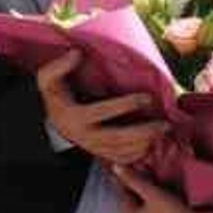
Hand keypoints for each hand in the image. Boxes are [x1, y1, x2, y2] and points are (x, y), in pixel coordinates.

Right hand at [36, 49, 167, 164]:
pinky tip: (151, 144)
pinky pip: (120, 159)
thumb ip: (59, 66)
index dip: (126, 105)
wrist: (52, 120)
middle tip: (165, 124)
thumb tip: (76, 53)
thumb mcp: (47, 78)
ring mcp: (92, 148)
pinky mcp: (99, 154)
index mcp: (75, 117)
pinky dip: (137, 154)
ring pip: (122, 151)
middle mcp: (85, 136)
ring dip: (145, 143)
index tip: (148, 97)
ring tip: (163, 131)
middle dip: (143, 132)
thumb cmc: (54, 95)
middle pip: (118, 138)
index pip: (104, 111)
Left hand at [112, 164, 212, 212]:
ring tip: (162, 192)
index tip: (137, 169)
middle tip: (151, 179)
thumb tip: (115, 167)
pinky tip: (169, 209)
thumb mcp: (152, 193)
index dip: (129, 180)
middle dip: (140, 191)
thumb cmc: (173, 212)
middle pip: (134, 206)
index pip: (123, 195)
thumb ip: (133, 180)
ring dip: (150, 204)